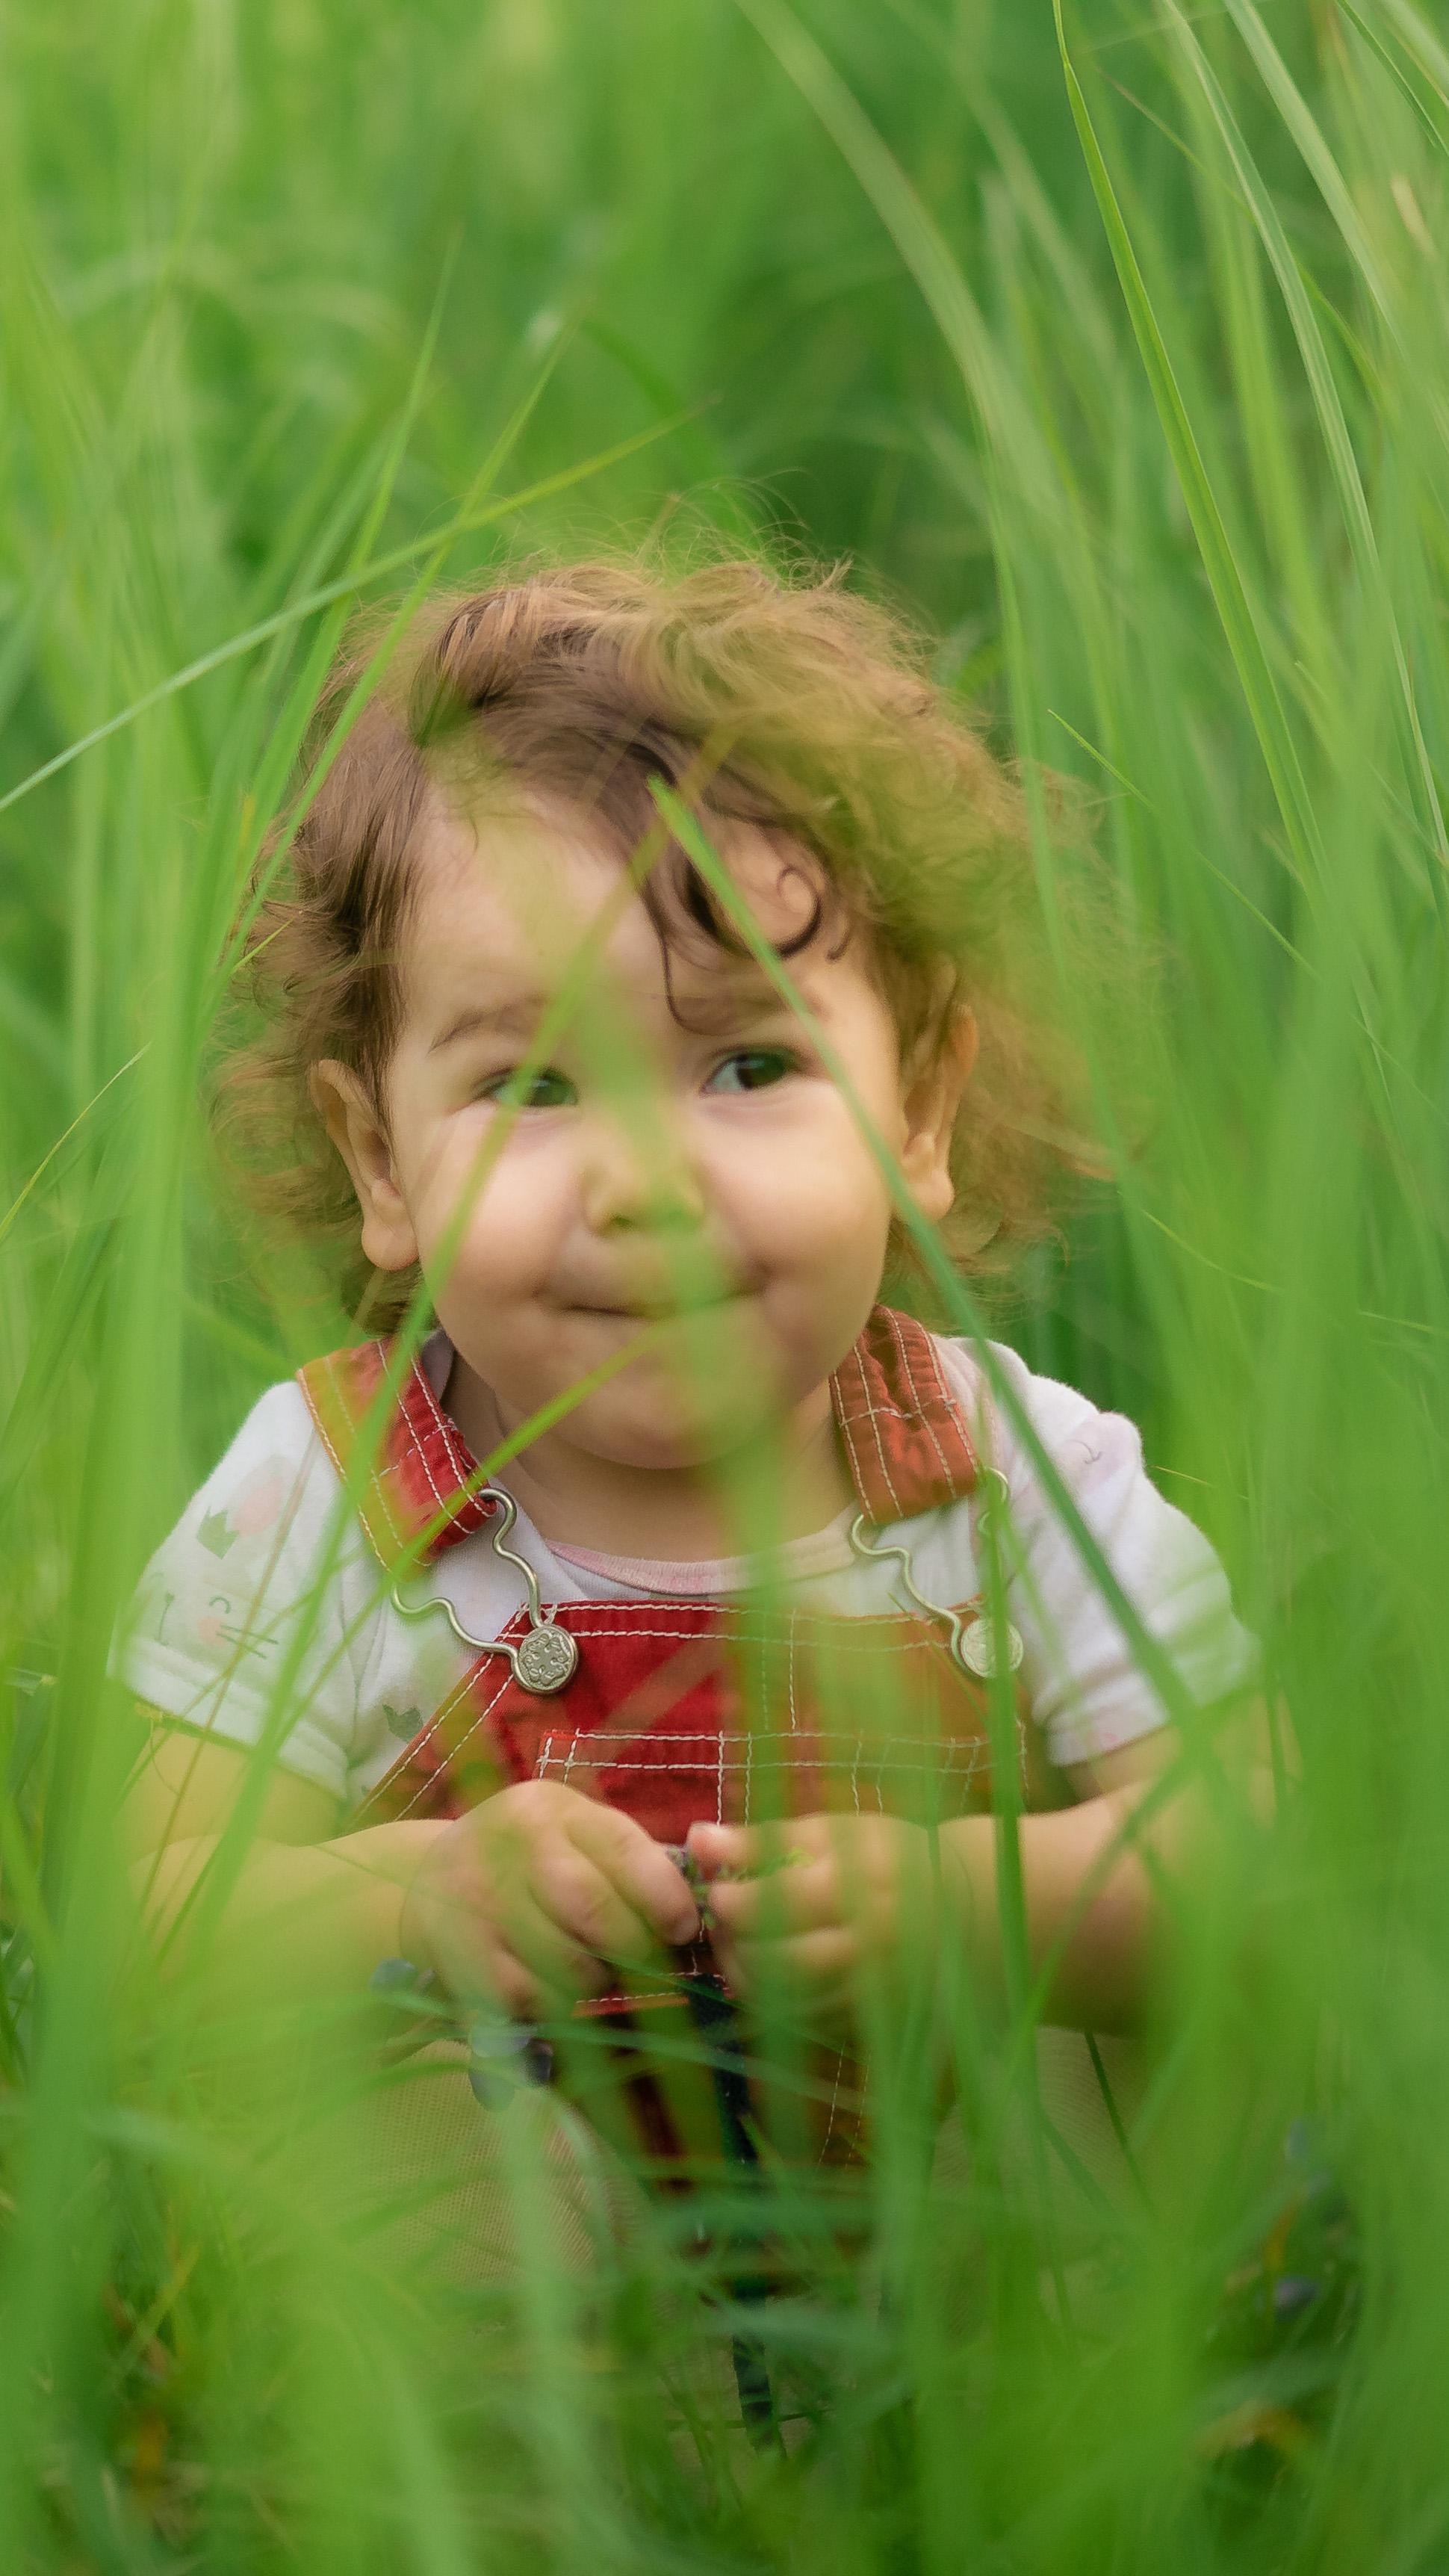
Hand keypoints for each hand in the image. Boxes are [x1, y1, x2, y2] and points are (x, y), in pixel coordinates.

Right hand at [400, 1781, 698, 2018]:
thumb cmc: (524, 1859)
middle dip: (633, 1946)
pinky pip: (531, 1996)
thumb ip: (623, 1859)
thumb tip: (692, 1913)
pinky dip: (556, 2001)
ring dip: (597, 1978)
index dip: (663, 1895)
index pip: (622, 1848)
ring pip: (566, 1961)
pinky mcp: (463, 1957)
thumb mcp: (568, 1832)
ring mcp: (480, 1904)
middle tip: (647, 1961)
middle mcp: (510, 1848)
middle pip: (592, 1909)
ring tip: (597, 1969)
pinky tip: (553, 1983)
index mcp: (549, 1810)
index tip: (684, 1928)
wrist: (426, 1882)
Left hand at [686, 1812, 953, 2027]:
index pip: (786, 1904)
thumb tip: (697, 1838)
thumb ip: (763, 1840)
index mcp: (863, 1891)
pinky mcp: (868, 2022)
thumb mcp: (835, 1834)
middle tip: (720, 1923)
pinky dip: (773, 2003)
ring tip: (736, 1945)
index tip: (718, 1890)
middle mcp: (869, 1948)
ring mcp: (869, 1994)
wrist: (963, 1910)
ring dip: (746, 1976)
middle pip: (782, 1962)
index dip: (738, 1902)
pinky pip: (804, 2024)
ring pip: (788, 2002)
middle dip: (735, 1945)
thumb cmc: (891, 1858)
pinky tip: (765, 1973)